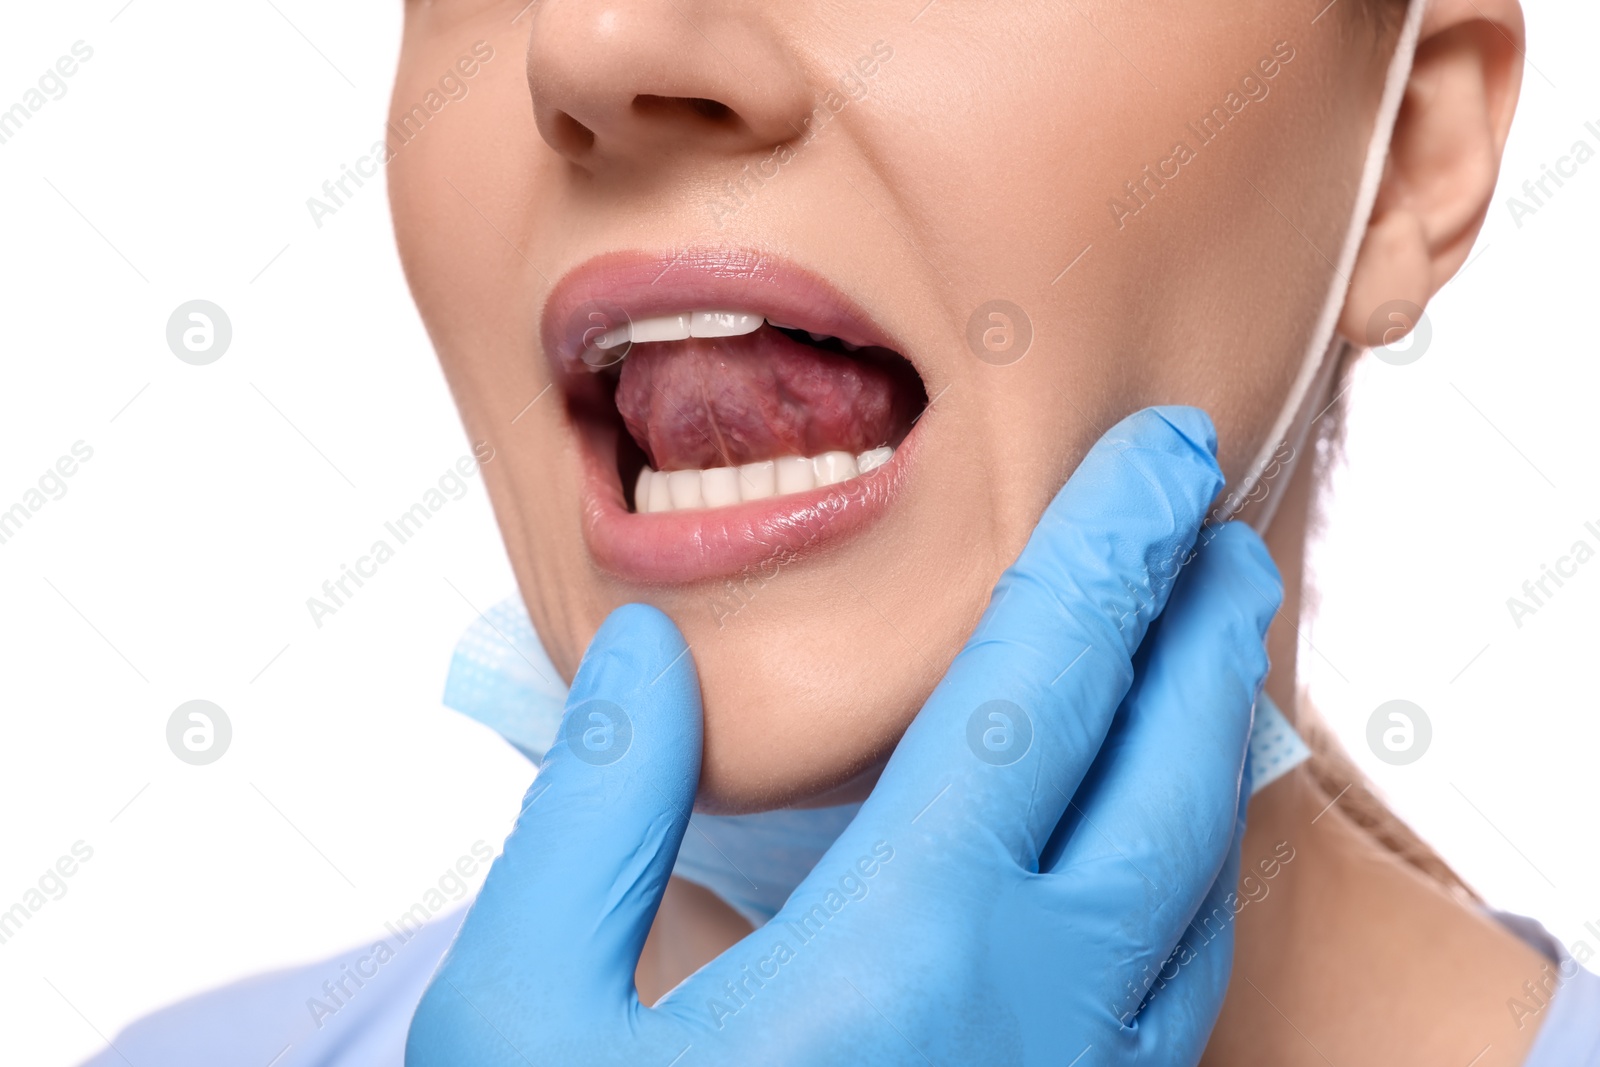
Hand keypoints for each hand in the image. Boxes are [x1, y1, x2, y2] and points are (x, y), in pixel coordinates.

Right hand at [407, 406, 1281, 1065]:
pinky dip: (1190, 874)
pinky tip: (1161, 842)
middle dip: (1203, 631)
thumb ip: (590, 815)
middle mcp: (1027, 1027)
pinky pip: (1175, 989)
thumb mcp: (519, 1020)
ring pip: (1199, 887)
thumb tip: (648, 656)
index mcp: (897, 961)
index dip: (1106, 554)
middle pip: (1169, 778)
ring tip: (1208, 651)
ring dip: (1213, 746)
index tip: (1160, 459)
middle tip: (1212, 531)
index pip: (1042, 695)